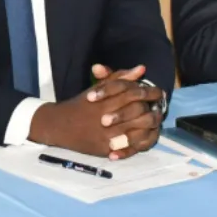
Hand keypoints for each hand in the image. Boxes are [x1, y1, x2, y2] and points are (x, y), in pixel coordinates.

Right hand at [28, 65, 165, 159]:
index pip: (134, 94)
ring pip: (136, 131)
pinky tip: (142, 137)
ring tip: (151, 124)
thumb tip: (142, 69)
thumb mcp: (99, 88)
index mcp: (105, 99)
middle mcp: (105, 116)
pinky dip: (138, 143)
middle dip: (150, 110)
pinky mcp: (104, 148)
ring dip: (147, 127)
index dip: (149, 93)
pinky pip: (128, 147)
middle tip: (156, 110)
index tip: (158, 93)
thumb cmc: (81, 104)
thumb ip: (120, 78)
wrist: (58, 125)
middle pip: (138, 112)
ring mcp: (105, 134)